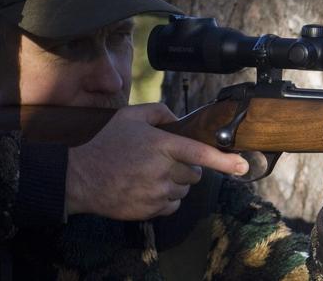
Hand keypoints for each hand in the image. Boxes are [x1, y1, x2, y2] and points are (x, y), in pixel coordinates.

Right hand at [65, 103, 248, 219]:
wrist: (79, 178)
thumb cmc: (106, 144)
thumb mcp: (129, 117)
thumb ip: (159, 112)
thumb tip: (180, 120)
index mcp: (161, 146)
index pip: (201, 154)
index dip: (225, 161)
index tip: (243, 165)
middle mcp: (163, 171)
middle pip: (196, 174)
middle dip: (187, 168)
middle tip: (165, 162)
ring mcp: (157, 193)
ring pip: (185, 191)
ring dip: (176, 184)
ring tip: (150, 175)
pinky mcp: (151, 210)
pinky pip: (173, 206)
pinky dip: (166, 199)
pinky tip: (147, 189)